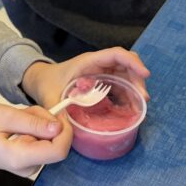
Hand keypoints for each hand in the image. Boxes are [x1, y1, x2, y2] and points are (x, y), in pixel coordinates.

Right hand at [0, 103, 70, 177]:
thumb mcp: (4, 116)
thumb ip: (32, 122)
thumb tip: (59, 127)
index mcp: (21, 158)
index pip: (59, 151)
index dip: (65, 131)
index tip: (58, 113)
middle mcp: (28, 167)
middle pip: (55, 143)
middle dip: (47, 122)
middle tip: (27, 110)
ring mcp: (27, 166)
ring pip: (48, 141)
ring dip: (39, 123)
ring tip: (18, 116)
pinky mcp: (27, 161)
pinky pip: (40, 143)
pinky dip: (34, 129)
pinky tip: (18, 124)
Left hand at [21, 48, 149, 111]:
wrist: (40, 81)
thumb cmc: (46, 83)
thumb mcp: (50, 97)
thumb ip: (57, 111)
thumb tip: (65, 130)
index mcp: (88, 62)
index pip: (115, 54)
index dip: (132, 62)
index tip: (145, 74)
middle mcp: (98, 65)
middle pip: (126, 65)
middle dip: (137, 79)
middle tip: (142, 100)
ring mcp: (102, 73)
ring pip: (126, 75)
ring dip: (134, 89)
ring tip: (138, 108)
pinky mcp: (103, 83)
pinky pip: (120, 85)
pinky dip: (128, 96)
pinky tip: (130, 109)